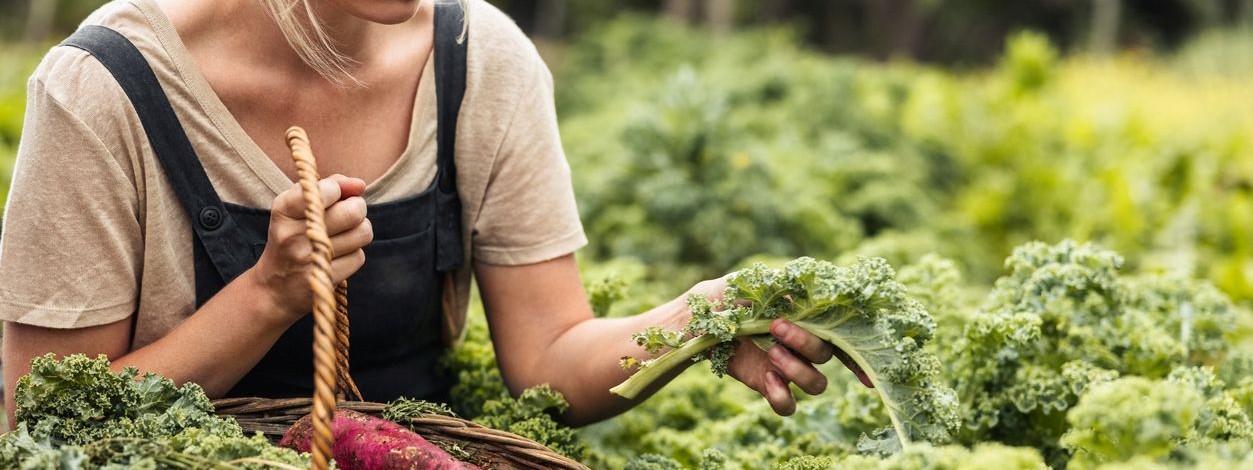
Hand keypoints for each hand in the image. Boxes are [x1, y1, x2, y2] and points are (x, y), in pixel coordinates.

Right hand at [251, 174, 372, 322]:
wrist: (274, 288)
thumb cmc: (291, 237)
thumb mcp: (296, 208)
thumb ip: (328, 187)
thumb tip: (359, 184)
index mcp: (284, 209)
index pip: (328, 190)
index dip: (341, 190)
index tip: (336, 196)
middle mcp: (293, 233)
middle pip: (353, 211)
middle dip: (358, 209)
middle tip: (349, 214)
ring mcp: (309, 258)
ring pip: (362, 233)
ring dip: (359, 231)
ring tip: (344, 234)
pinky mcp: (324, 278)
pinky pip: (359, 256)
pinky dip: (354, 254)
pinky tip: (338, 256)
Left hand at [683, 278, 872, 415]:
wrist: (694, 320)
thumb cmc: (725, 294)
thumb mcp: (750, 282)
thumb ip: (779, 285)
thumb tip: (804, 284)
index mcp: (806, 318)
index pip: (842, 335)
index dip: (859, 353)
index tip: (869, 370)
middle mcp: (802, 345)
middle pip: (827, 354)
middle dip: (806, 342)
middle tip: (776, 328)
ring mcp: (787, 367)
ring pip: (816, 383)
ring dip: (798, 370)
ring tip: (771, 354)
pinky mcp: (767, 385)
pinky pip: (788, 404)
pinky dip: (782, 397)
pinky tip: (767, 380)